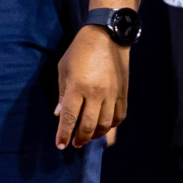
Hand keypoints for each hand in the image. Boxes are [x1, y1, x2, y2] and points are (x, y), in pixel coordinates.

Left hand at [55, 27, 127, 148]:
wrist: (107, 36)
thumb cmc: (79, 50)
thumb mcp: (63, 69)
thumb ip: (63, 94)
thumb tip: (59, 114)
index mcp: (78, 86)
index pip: (70, 117)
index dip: (64, 133)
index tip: (60, 145)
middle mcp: (96, 93)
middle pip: (88, 125)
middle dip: (79, 138)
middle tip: (74, 144)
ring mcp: (112, 94)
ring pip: (105, 124)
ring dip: (95, 135)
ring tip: (86, 138)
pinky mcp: (123, 93)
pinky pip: (119, 116)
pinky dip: (111, 126)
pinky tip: (103, 127)